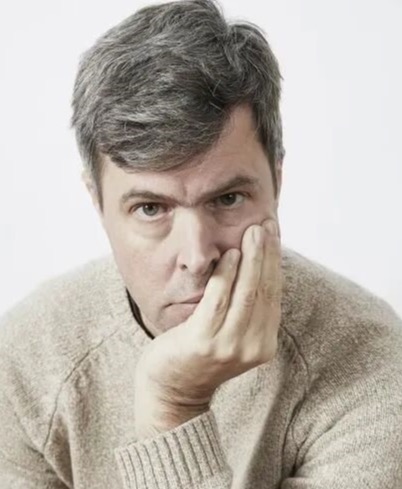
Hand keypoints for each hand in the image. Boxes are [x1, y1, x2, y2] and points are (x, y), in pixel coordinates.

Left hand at [134, 219, 281, 438]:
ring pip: (246, 293)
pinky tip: (229, 255)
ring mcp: (229, 346)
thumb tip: (257, 264)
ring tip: (252, 233)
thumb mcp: (233, 333)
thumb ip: (247, 307)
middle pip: (264, 291)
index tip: (274, 234)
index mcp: (264, 343)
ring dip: (251, 259)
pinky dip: (226, 275)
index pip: (274, 294)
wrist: (172, 387)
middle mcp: (252, 347)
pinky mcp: (203, 342)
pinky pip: (218, 300)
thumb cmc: (201, 353)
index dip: (275, 262)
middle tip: (266, 226)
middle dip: (267, 255)